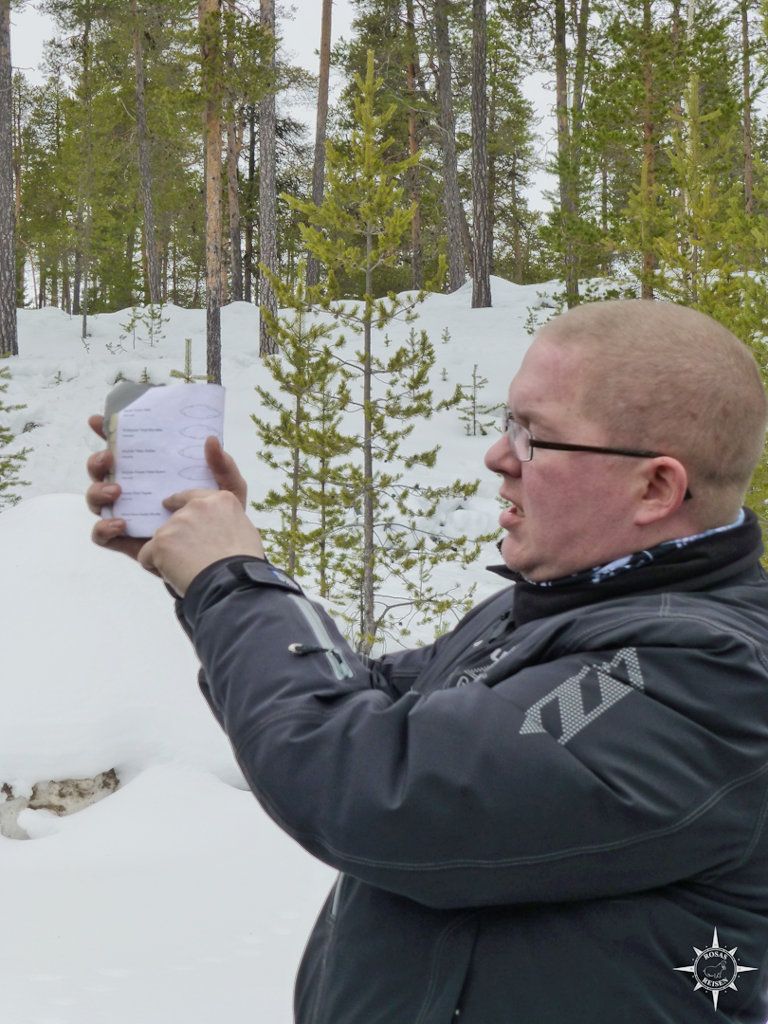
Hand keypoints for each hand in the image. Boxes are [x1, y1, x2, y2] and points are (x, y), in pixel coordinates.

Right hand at [85, 414, 248, 564]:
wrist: (217, 561)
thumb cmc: (220, 520)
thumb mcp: (228, 491)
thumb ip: (223, 466)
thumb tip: (210, 440)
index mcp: (155, 472)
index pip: (126, 448)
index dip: (107, 432)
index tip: (96, 421)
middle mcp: (136, 490)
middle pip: (102, 471)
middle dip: (98, 461)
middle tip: (110, 458)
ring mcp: (127, 514)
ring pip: (96, 499)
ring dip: (98, 491)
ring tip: (116, 491)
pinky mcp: (125, 541)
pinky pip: (101, 535)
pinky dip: (103, 528)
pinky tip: (121, 523)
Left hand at [138, 488, 265, 595]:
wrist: (231, 584)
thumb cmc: (242, 564)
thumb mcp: (245, 530)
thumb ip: (224, 522)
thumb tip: (215, 531)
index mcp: (220, 501)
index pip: (192, 495)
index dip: (179, 502)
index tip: (169, 506)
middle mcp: (197, 506)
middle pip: (175, 520)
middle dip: (178, 536)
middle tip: (191, 557)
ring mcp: (177, 523)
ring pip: (162, 539)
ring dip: (169, 553)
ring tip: (187, 570)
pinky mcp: (161, 542)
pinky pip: (147, 555)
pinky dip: (154, 566)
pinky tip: (172, 576)